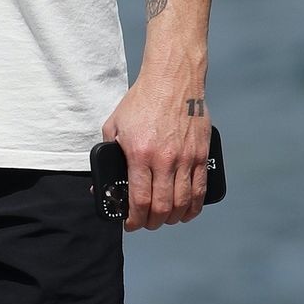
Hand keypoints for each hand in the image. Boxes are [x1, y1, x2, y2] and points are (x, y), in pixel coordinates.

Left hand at [102, 81, 209, 231]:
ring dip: (172, 217)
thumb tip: (102, 182)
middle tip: (145, 223)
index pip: (139, 199)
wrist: (172, 80)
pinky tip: (185, 212)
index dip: (133, 219)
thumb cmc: (141, 101)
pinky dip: (193, 206)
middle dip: (152, 222)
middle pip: (162, 206)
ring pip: (183, 202)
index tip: (129, 223)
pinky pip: (200, 189)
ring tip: (163, 218)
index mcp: (140, 154)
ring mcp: (186, 158)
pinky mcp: (202, 154)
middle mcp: (165, 159)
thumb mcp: (114, 126)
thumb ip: (107, 154)